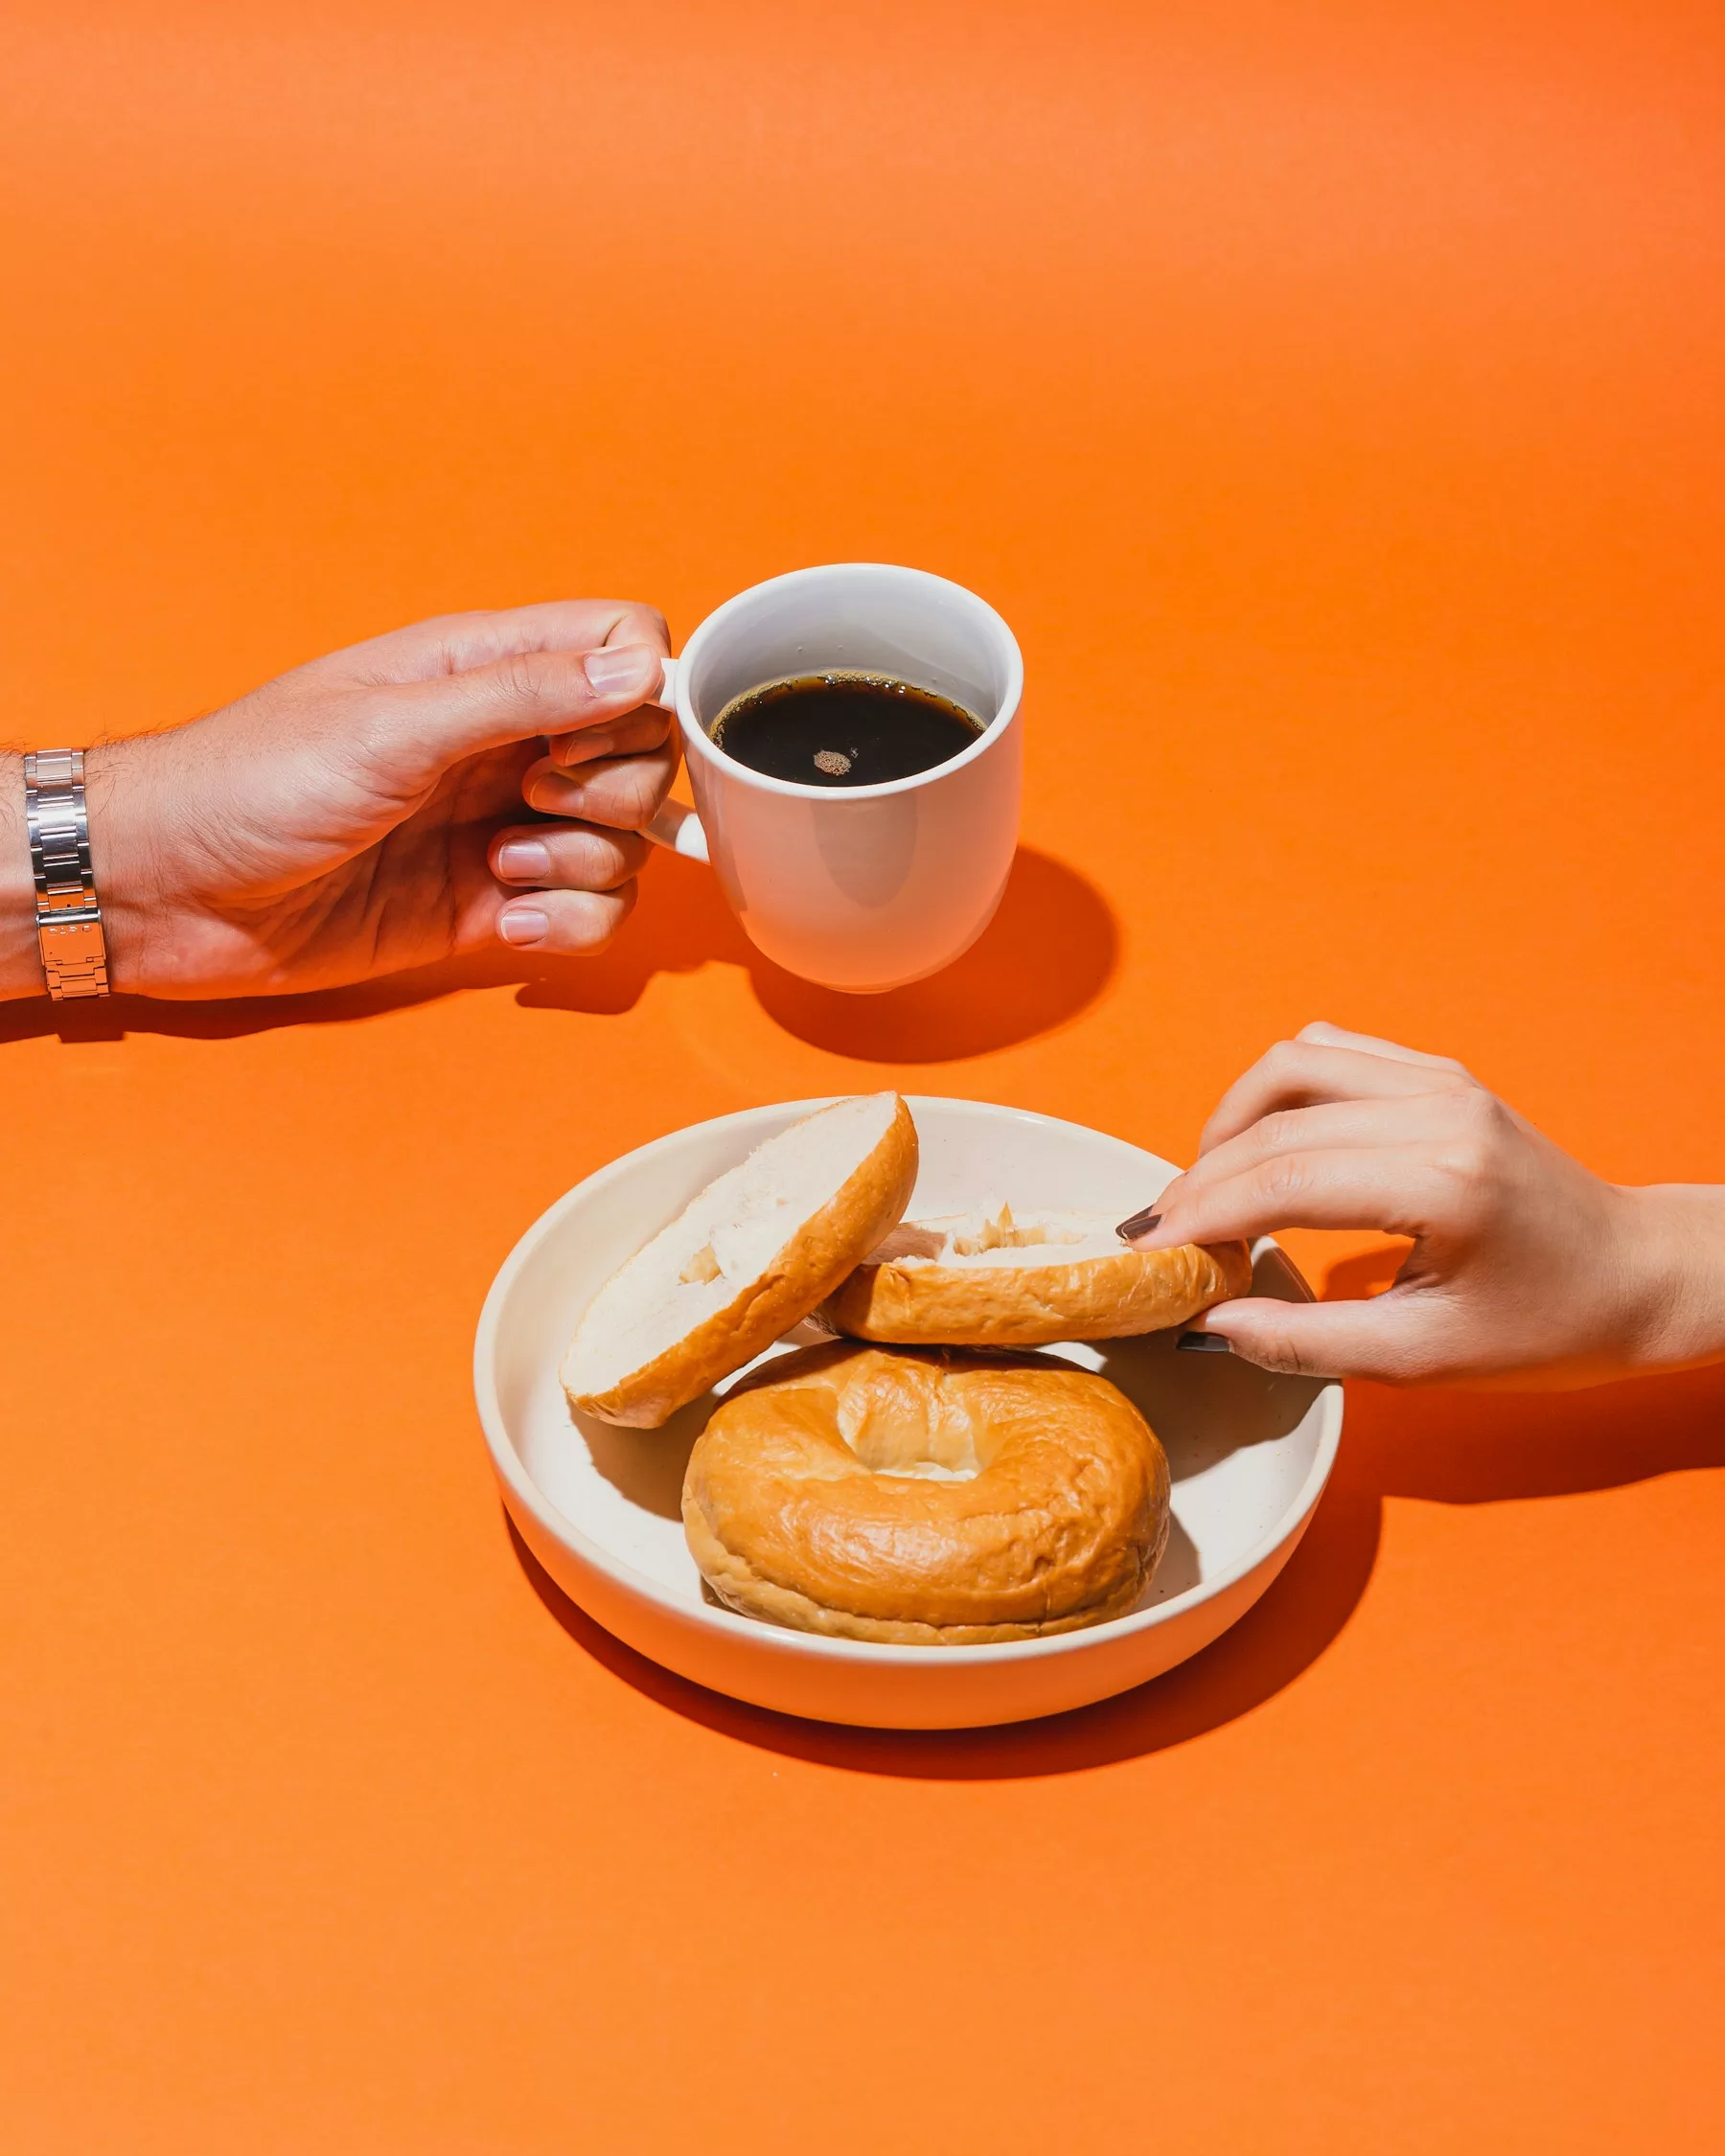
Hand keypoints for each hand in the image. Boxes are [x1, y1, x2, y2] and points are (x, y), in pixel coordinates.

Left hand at [2, 600, 676, 998]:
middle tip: (531, 803)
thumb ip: (522, 694)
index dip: (638, 694)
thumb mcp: (391, 727)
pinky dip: (566, 925)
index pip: (624, 644)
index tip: (581, 740)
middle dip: (614, 792)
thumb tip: (639, 665)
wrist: (171, 891)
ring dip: (584, 866)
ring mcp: (503, 824)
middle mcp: (505, 742)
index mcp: (482, 668)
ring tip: (497, 867)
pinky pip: (588, 914)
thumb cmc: (250, 784)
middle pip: (643, 753)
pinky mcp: (490, 904)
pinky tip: (503, 921)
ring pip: (624, 842)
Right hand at [1123, 1022, 1724, 1386]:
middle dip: (1200, 1179)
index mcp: (1446, 1181)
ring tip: (1204, 1190)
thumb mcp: (1424, 1359)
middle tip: (1157, 1235)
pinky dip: (1274, 1095)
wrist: (1637, 1277)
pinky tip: (1258, 1149)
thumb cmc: (1550, 1327)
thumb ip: (1305, 1343)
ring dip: (1231, 1122)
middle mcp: (1441, 1110)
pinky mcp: (1438, 1074)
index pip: (1285, 1182)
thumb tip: (1206, 1323)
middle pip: (1276, 1124)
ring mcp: (1441, 1081)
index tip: (1146, 1252)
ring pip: (1291, 1065)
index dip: (1201, 1216)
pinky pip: (1327, 1055)